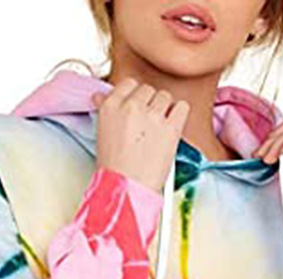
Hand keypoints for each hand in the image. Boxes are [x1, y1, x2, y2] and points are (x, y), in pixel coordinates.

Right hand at [91, 77, 189, 194]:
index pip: (129, 84)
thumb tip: (100, 95)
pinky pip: (182, 107)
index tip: (138, 110)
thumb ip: (105, 110)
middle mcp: (131, 106)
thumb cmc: (114, 170)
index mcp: (111, 106)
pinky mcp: (171, 128)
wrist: (127, 190)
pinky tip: (172, 128)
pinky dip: (180, 115)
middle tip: (148, 127)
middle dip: (150, 105)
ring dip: (165, 111)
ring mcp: (152, 116)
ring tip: (158, 131)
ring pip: (165, 97)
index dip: (136, 97)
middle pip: (149, 90)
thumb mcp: (101, 134)